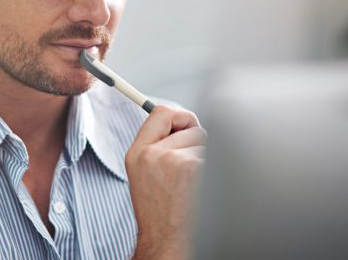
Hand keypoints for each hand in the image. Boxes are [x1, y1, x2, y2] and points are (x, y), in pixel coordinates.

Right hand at [125, 105, 205, 259]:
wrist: (166, 239)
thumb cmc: (159, 209)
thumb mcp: (143, 172)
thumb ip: (156, 144)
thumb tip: (180, 121)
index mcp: (138, 152)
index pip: (160, 112)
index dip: (177, 115)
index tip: (184, 123)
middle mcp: (153, 153)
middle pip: (189, 124)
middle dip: (195, 140)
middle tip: (190, 162)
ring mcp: (174, 160)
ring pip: (204, 141)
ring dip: (204, 156)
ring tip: (193, 179)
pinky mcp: (194, 169)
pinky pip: (213, 156)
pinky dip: (212, 169)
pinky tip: (201, 186)